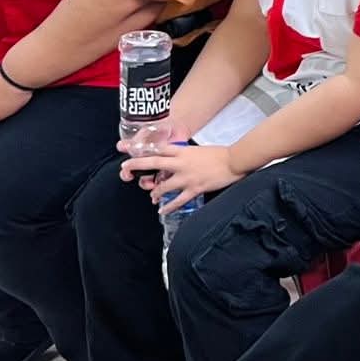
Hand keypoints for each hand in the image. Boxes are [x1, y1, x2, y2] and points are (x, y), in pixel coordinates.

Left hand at [121, 141, 238, 207]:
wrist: (234, 161)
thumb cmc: (219, 154)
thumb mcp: (198, 150)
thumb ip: (184, 155)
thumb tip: (174, 161)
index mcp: (182, 151)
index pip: (158, 149)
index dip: (143, 150)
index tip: (131, 152)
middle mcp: (181, 163)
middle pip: (153, 163)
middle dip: (136, 166)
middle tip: (125, 170)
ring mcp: (187, 177)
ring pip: (163, 186)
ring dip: (154, 192)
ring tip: (152, 197)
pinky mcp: (194, 189)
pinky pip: (177, 201)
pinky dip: (168, 207)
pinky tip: (162, 211)